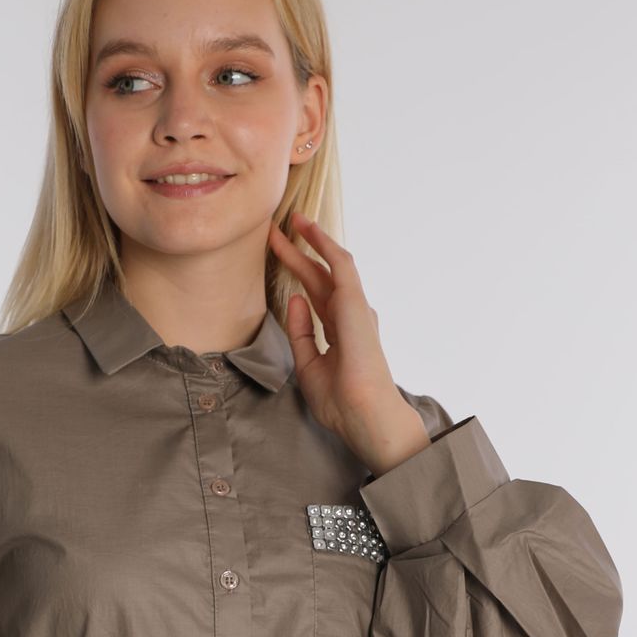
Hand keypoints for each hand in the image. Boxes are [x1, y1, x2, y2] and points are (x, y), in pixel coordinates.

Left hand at [268, 210, 429, 476]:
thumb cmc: (341, 401)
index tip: (277, 260)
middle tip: (274, 234)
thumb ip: (301, 333)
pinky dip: (325, 245)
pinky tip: (309, 229)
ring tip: (290, 221)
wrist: (362, 415)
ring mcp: (354, 309)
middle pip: (319, 278)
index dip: (297, 276)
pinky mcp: (356, 303)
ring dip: (311, 242)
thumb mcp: (308, 365)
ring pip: (329, 266)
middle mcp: (349, 317)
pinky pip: (341, 265)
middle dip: (297, 255)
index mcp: (340, 333)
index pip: (316, 296)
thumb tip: (293, 300)